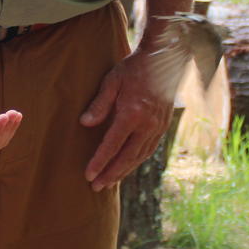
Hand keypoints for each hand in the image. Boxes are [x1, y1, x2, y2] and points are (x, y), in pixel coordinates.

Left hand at [78, 50, 173, 190]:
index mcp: (132, 114)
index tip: (88, 175)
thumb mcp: (112, 81)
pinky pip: (148, 150)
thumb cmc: (134, 68)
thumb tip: (85, 124)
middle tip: (96, 187)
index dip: (99, 162)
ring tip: (109, 182)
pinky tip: (127, 166)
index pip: (112, 145)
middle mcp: (147, 125)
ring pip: (139, 156)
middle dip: (111, 174)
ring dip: (123, 171)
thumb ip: (99, 104)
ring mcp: (158, 127)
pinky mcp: (163, 127)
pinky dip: (136, 161)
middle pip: (127, 157)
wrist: (164, 61)